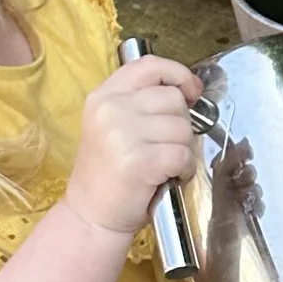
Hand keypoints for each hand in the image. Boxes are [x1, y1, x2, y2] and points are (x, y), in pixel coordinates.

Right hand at [66, 54, 198, 238]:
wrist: (91, 215)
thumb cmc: (110, 174)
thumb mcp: (113, 126)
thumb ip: (141, 103)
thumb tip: (187, 91)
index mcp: (103, 96)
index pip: (150, 66)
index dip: (178, 74)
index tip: (191, 90)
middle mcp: (110, 109)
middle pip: (173, 99)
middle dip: (181, 125)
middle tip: (165, 147)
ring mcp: (122, 133)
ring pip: (182, 128)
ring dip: (183, 150)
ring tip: (164, 165)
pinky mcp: (139, 161)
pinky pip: (182, 154)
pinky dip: (184, 169)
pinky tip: (169, 178)